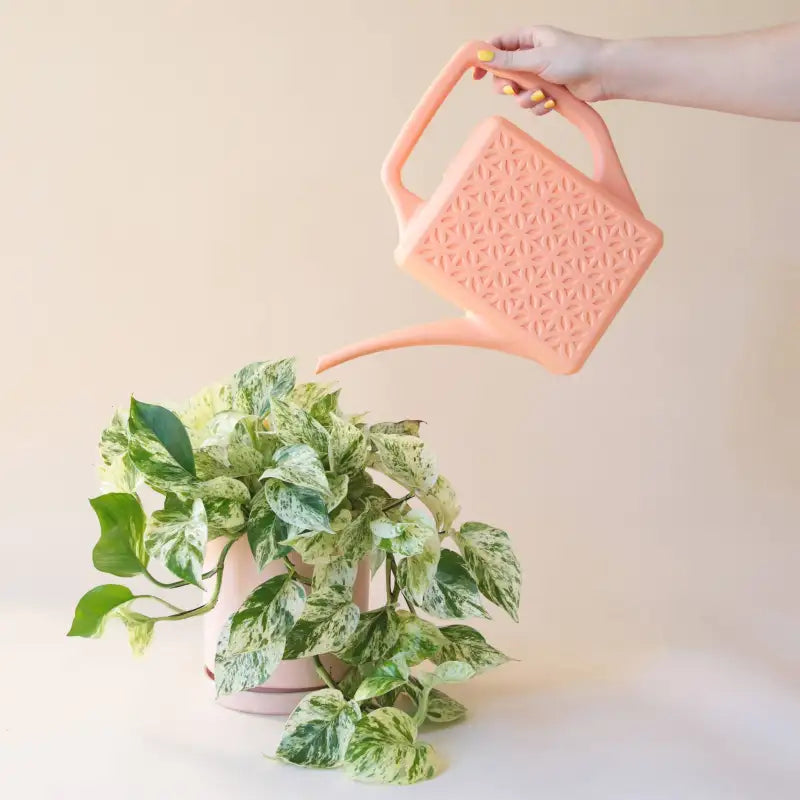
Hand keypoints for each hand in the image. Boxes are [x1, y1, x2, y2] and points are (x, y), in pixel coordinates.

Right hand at [473, 26, 608, 114]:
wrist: (604, 75)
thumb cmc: (576, 58)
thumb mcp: (537, 59)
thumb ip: (508, 60)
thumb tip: (482, 55)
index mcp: (529, 38)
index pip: (498, 45)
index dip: (485, 59)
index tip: (475, 76)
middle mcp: (533, 55)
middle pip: (504, 74)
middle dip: (508, 87)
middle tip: (514, 90)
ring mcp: (541, 75)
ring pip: (518, 93)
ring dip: (526, 99)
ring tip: (541, 97)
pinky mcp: (549, 92)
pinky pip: (533, 104)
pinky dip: (539, 106)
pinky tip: (552, 103)